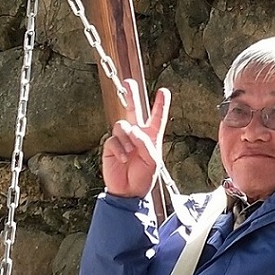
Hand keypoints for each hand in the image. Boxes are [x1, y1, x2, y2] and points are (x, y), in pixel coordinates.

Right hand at [101, 78, 169, 198]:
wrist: (129, 191)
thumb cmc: (144, 176)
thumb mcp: (152, 160)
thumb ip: (145, 143)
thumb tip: (132, 130)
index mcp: (151, 136)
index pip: (157, 117)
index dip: (160, 104)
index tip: (163, 91)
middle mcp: (137, 134)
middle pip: (134, 109)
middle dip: (132, 95)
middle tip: (128, 82)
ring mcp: (123, 139)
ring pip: (122, 125)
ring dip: (127, 139)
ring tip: (130, 154)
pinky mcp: (111, 146)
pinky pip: (113, 139)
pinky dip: (120, 149)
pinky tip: (124, 158)